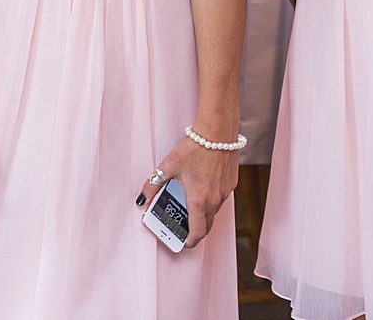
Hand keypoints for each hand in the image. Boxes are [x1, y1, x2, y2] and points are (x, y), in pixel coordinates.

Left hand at [137, 133, 237, 249]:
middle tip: (183, 226)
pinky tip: (202, 186)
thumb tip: (141, 200)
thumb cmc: (193, 148)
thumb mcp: (167, 166)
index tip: (182, 242)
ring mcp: (224, 193)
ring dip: (203, 213)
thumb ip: (152, 185)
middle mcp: (214, 201)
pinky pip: (221, 198)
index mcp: (198, 201)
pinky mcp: (231, 184)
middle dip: (195, 230)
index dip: (189, 242)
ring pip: (214, 211)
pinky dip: (212, 198)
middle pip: (207, 226)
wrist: (217, 132)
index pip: (197, 234)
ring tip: (189, 203)